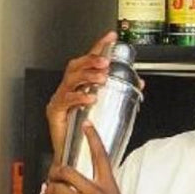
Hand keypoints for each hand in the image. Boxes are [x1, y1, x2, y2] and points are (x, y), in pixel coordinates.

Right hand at [46, 30, 117, 162]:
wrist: (72, 157)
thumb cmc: (86, 130)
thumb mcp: (107, 108)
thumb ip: (122, 93)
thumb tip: (140, 82)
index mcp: (79, 85)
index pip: (88, 60)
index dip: (99, 46)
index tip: (111, 35)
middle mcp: (67, 89)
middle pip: (75, 66)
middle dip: (90, 61)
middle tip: (106, 62)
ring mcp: (59, 100)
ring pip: (70, 80)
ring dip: (87, 76)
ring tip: (101, 78)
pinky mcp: (54, 113)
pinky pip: (65, 101)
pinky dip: (79, 98)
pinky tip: (90, 98)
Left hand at [46, 124, 148, 193]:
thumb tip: (80, 190)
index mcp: (110, 186)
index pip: (101, 156)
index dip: (93, 138)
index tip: (87, 124)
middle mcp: (97, 192)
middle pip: (68, 171)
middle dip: (55, 172)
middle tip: (53, 176)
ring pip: (58, 188)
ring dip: (50, 191)